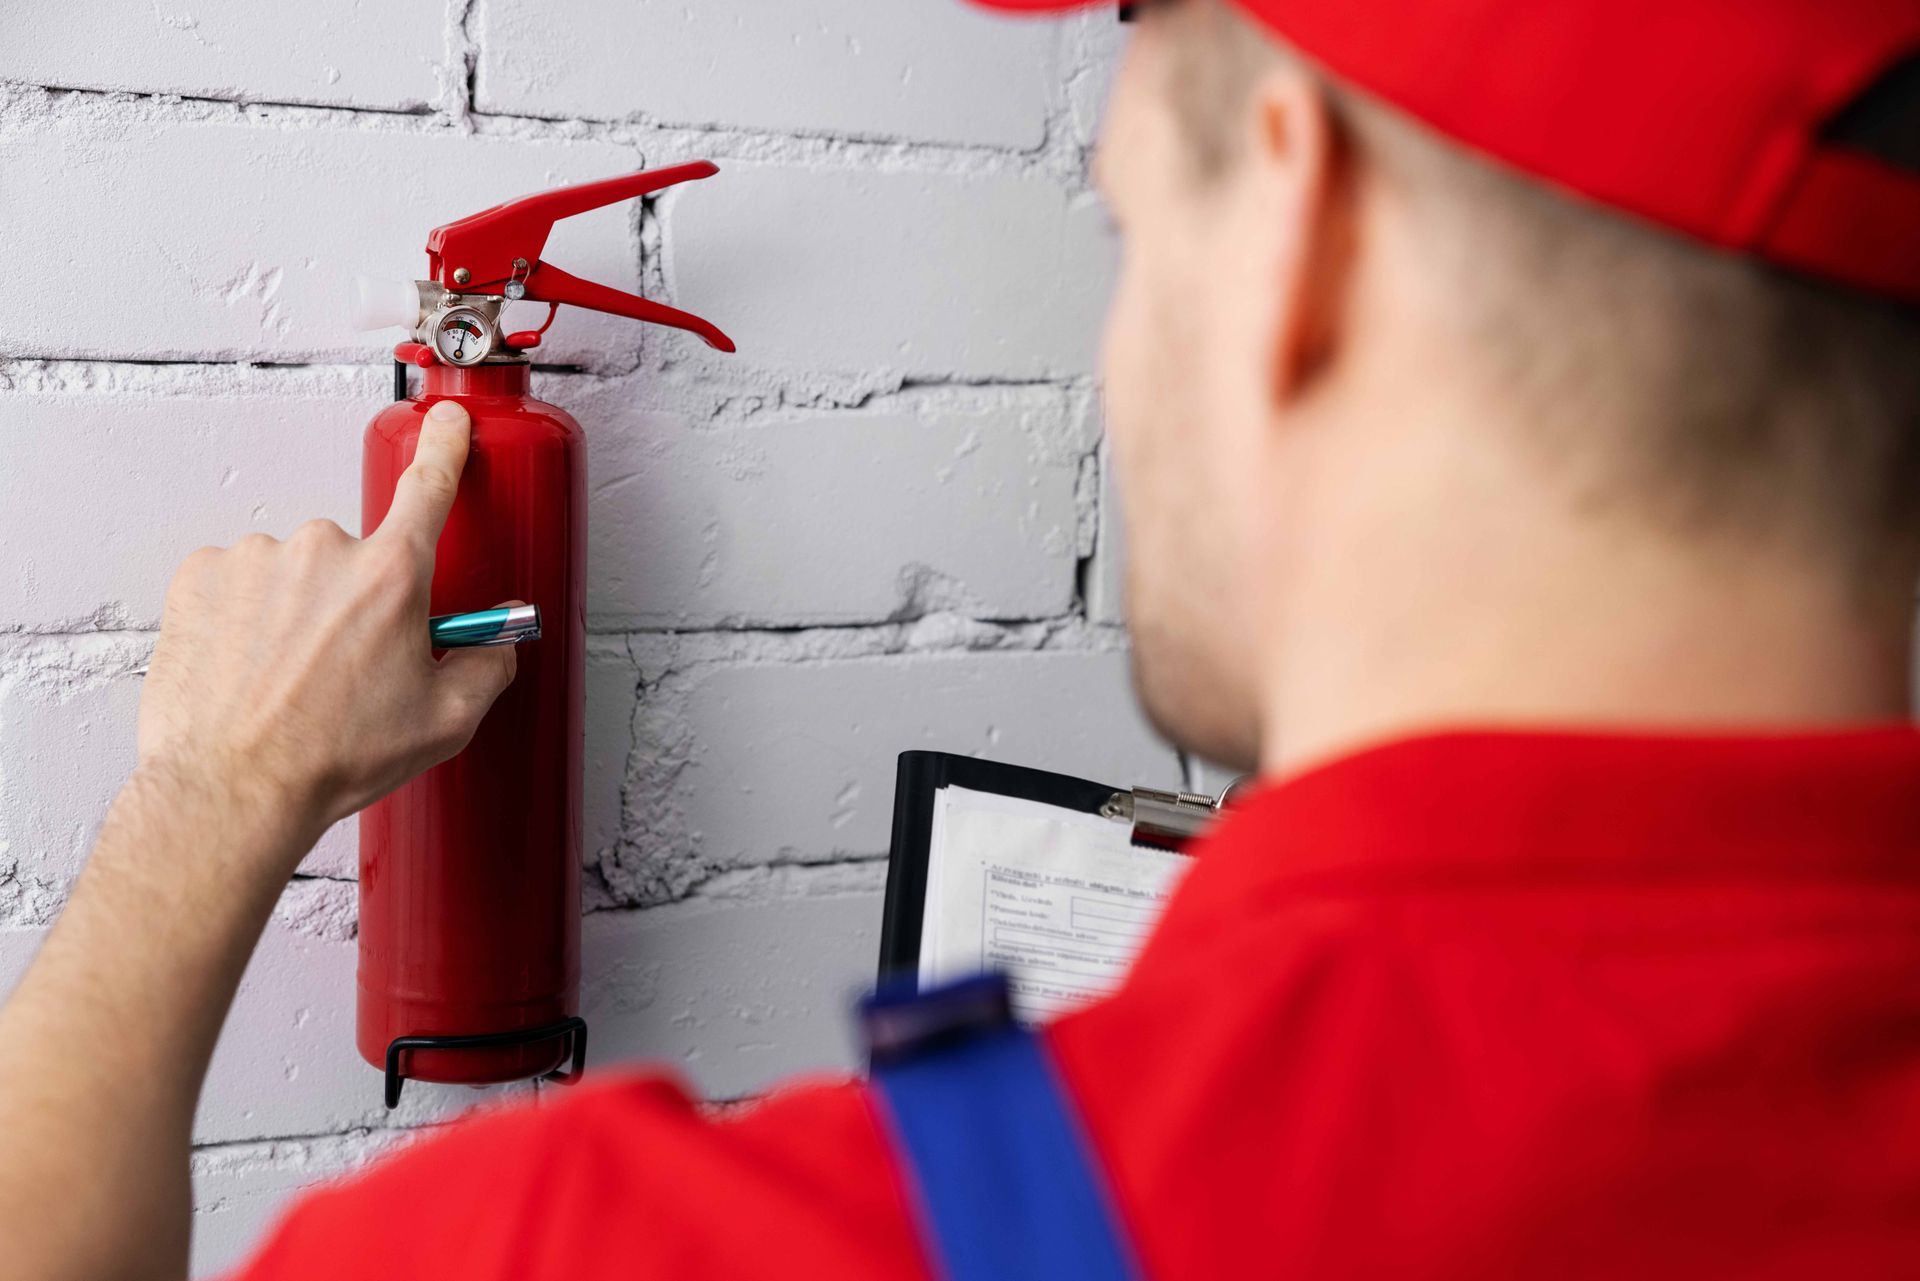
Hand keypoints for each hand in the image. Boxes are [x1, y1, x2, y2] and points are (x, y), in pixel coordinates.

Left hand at [136, 400, 515, 843]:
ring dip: (296, 610)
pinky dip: (245, 616)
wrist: (232, 789)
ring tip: (289, 678)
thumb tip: (494, 641)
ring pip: (293, 572)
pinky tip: (249, 666)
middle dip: (357, 601)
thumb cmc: (331, 758)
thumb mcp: (444, 723)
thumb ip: (486, 666)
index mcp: (392, 577)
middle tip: (347, 667)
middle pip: (356, 558)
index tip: (446, 425)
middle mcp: (323, 550)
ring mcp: (255, 558)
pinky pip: (238, 582)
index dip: (445, 449)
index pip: (431, 488)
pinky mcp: (200, 576)